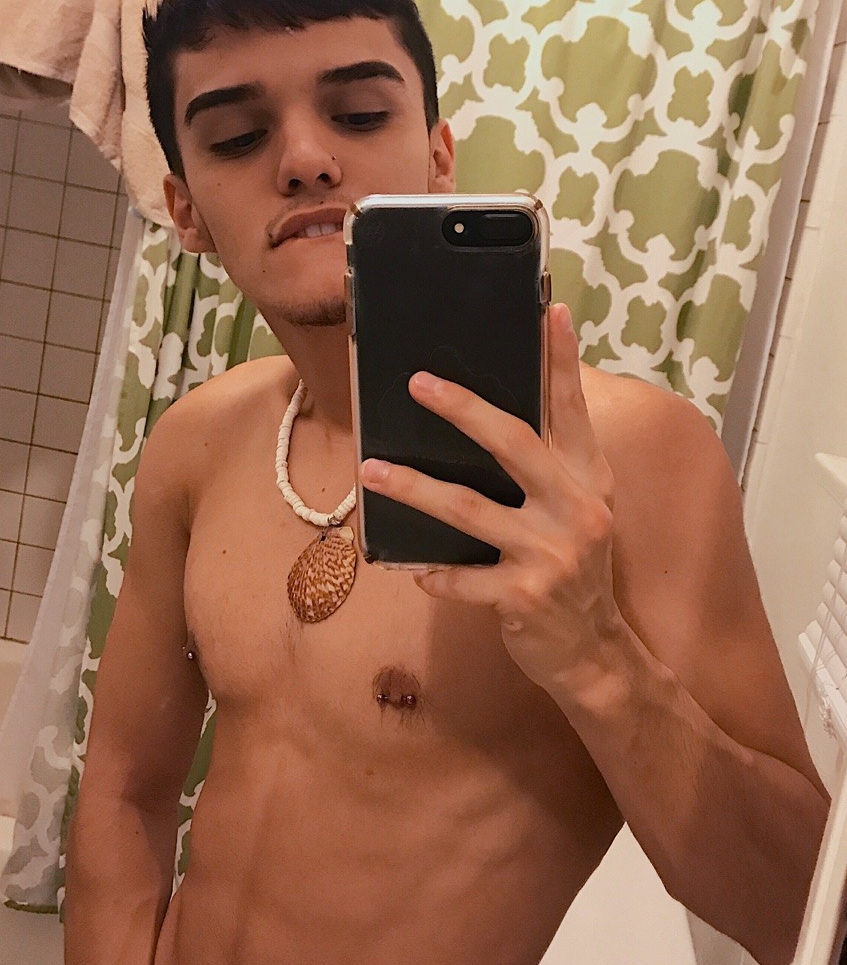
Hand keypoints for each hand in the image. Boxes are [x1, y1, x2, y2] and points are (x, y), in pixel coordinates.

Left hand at [359, 303, 622, 699]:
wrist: (593, 652)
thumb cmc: (573, 571)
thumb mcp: (577, 513)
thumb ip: (550, 467)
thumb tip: (495, 418)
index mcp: (589, 480)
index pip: (573, 411)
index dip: (563, 361)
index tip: (550, 311)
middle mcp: (577, 510)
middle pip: (515, 445)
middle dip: (464, 410)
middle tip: (417, 383)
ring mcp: (551, 554)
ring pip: (469, 509)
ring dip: (413, 488)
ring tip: (370, 469)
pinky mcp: (524, 596)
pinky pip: (461, 577)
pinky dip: (434, 572)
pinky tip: (410, 566)